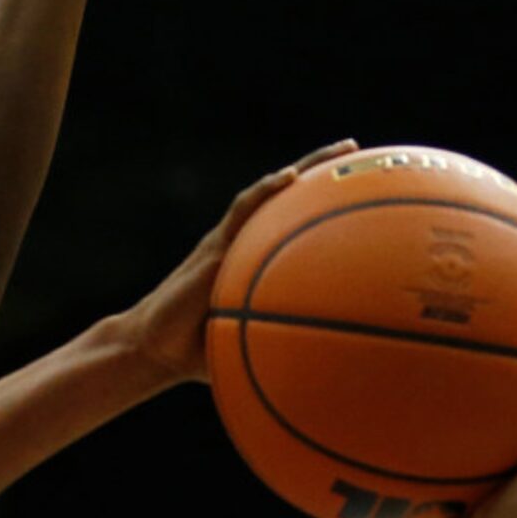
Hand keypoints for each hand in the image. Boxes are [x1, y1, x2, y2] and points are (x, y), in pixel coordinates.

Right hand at [120, 140, 356, 383]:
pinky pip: (242, 211)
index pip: (291, 224)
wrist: (157, 349)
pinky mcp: (214, 247)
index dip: (321, 205)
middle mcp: (243, 244)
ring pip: (269, 193)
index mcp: (252, 262)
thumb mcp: (249, 346)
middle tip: (357, 148)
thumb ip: (280, 345)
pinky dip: (265, 191)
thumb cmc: (200, 353)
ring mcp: (228, 241)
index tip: (359, 189)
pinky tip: (288, 177)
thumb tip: (325, 369)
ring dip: (304, 168)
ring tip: (340, 150)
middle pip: (288, 198)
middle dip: (322, 170)